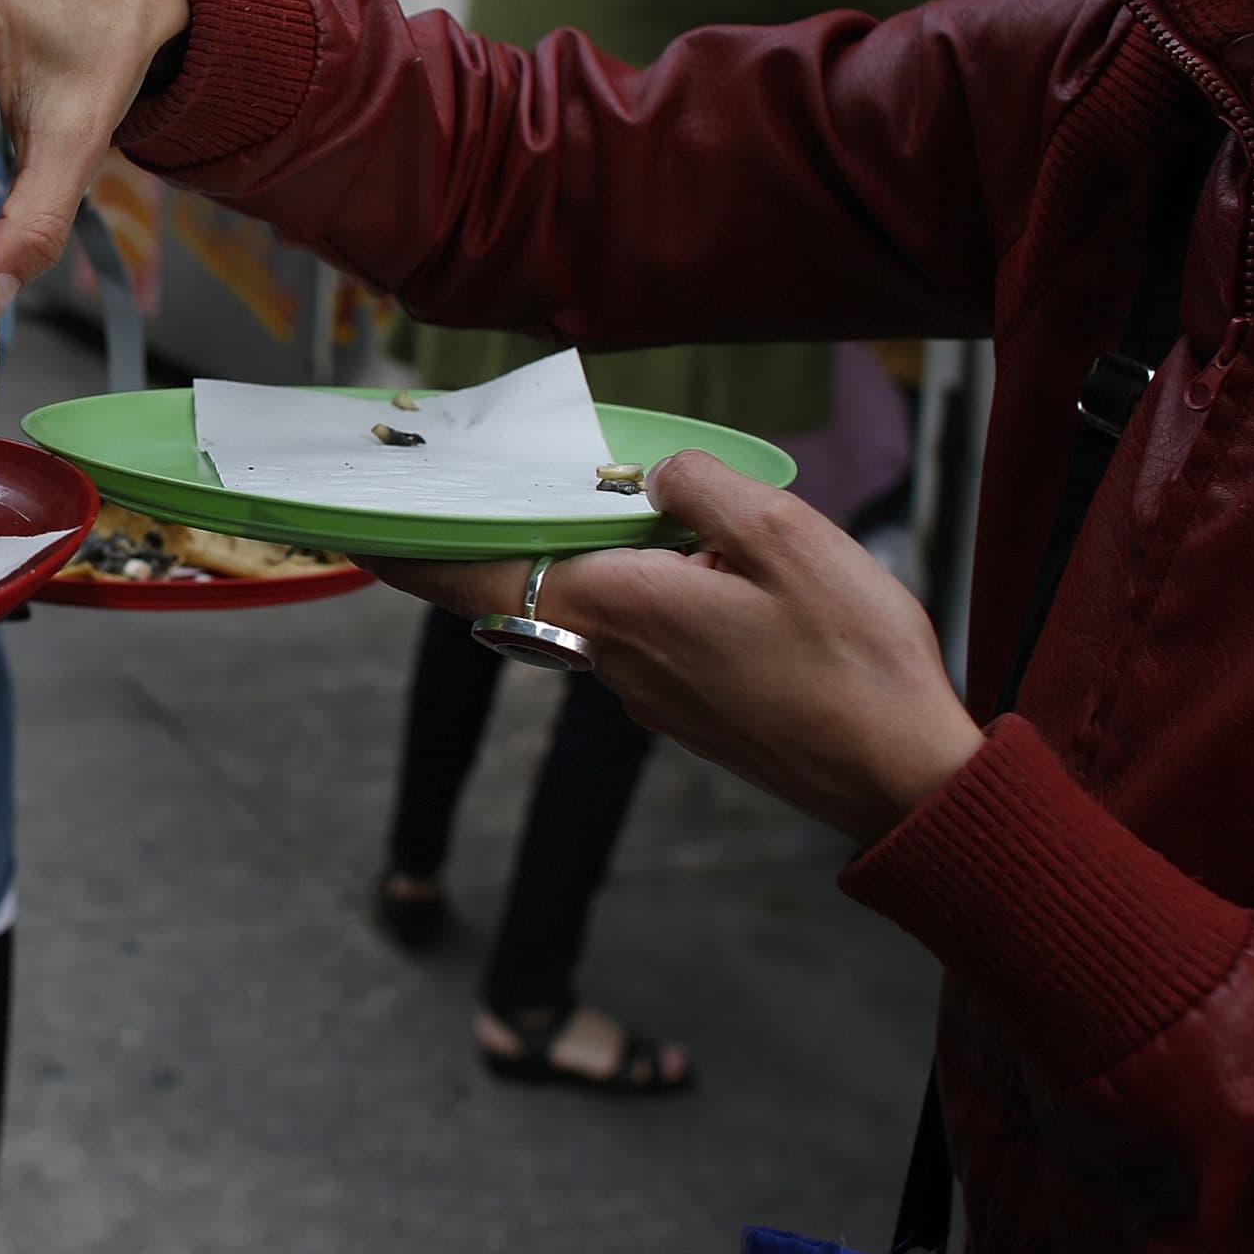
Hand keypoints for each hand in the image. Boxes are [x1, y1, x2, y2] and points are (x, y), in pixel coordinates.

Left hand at [357, 453, 981, 846]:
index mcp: (616, 606)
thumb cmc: (849, 659)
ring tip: (617, 505)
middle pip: (526, 585)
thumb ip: (701, 489)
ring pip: (587, 609)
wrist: (900, 775)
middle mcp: (612, 657)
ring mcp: (647, 693)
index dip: (410, 551)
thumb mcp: (783, 536)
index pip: (477, 573)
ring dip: (585, 560)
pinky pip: (634, 635)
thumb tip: (653, 478)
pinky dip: (634, 593)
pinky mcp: (686, 711)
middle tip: (475, 488)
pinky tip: (689, 565)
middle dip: (497, 538)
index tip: (354, 531)